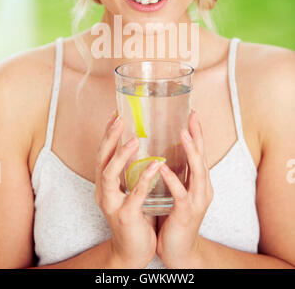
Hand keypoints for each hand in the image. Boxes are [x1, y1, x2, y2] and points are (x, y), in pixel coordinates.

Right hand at [94, 110, 161, 268]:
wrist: (132, 251)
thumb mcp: (128, 190)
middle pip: (101, 158)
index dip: (108, 133)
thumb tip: (141, 143)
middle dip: (109, 137)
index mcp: (105, 183)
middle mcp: (103, 191)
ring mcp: (112, 204)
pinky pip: (134, 195)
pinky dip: (144, 178)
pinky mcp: (125, 216)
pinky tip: (155, 165)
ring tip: (134, 139)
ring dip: (121, 155)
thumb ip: (130, 171)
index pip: (103, 152)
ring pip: (109, 174)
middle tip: (120, 119)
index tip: (116, 113)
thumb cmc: (134, 216)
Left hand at [156, 110, 212, 267]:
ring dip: (191, 152)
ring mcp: (197, 200)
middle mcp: (202, 188)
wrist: (179, 250)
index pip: (199, 152)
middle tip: (193, 116)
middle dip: (198, 135)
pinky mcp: (186, 213)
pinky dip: (172, 179)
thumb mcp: (178, 192)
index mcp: (199, 182)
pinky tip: (163, 168)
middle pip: (202, 157)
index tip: (192, 114)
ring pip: (197, 172)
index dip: (197, 133)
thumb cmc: (175, 218)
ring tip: (183, 134)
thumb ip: (177, 174)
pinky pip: (180, 194)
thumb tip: (165, 153)